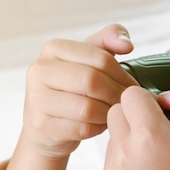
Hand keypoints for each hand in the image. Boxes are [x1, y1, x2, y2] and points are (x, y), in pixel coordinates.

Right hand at [0, 25, 137, 169]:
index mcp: (53, 49)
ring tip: (112, 114)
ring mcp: (37, 99)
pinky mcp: (41, 126)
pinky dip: (97, 129)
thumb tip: (126, 44)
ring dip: (107, 114)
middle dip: (115, 94)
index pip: (100, 58)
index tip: (132, 86)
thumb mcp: (87, 60)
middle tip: (126, 104)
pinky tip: (98, 125)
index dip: (122, 74)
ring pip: (88, 108)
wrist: (45, 127)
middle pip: (92, 81)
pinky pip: (81, 129)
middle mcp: (40, 70)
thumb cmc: (72, 88)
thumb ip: (108, 40)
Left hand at [103, 84, 169, 169]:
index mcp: (150, 135)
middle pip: (115, 112)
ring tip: (157, 160)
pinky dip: (126, 162)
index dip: (149, 100)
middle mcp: (124, 153)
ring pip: (112, 137)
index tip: (165, 117)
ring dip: (130, 139)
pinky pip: (111, 160)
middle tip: (160, 135)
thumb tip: (163, 95)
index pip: (130, 94)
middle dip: (135, 116)